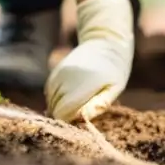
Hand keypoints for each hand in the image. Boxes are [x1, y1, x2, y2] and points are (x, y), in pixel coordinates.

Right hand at [45, 0, 134, 121]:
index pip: (64, 113)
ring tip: (81, 98)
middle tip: (84, 108)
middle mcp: (67, 78)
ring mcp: (59, 74)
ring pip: (51, 102)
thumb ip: (99, 104)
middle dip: (67, 115)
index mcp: (84, 83)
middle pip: (56, 110)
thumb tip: (82, 118)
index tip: (82, 119)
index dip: (71, 121)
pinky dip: (58, 98)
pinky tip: (73, 92)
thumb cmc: (114, 70)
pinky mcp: (54, 72)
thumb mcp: (115, 88)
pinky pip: (50, 93)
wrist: (105, 43)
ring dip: (62, 106)